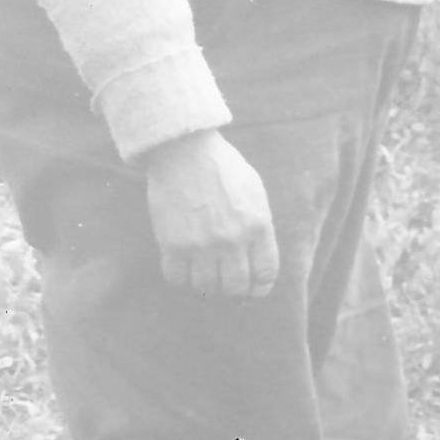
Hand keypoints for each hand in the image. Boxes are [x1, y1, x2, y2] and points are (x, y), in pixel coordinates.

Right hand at [144, 129, 278, 298]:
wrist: (185, 150)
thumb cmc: (222, 167)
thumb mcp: (254, 191)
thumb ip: (260, 224)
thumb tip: (259, 258)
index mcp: (257, 225)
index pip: (266, 273)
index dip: (260, 287)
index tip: (253, 289)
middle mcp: (232, 239)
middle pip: (236, 287)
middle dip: (233, 289)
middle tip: (225, 282)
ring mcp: (202, 244)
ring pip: (206, 288)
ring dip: (205, 284)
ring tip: (203, 272)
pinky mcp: (173, 244)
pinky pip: (177, 278)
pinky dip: (180, 277)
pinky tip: (183, 265)